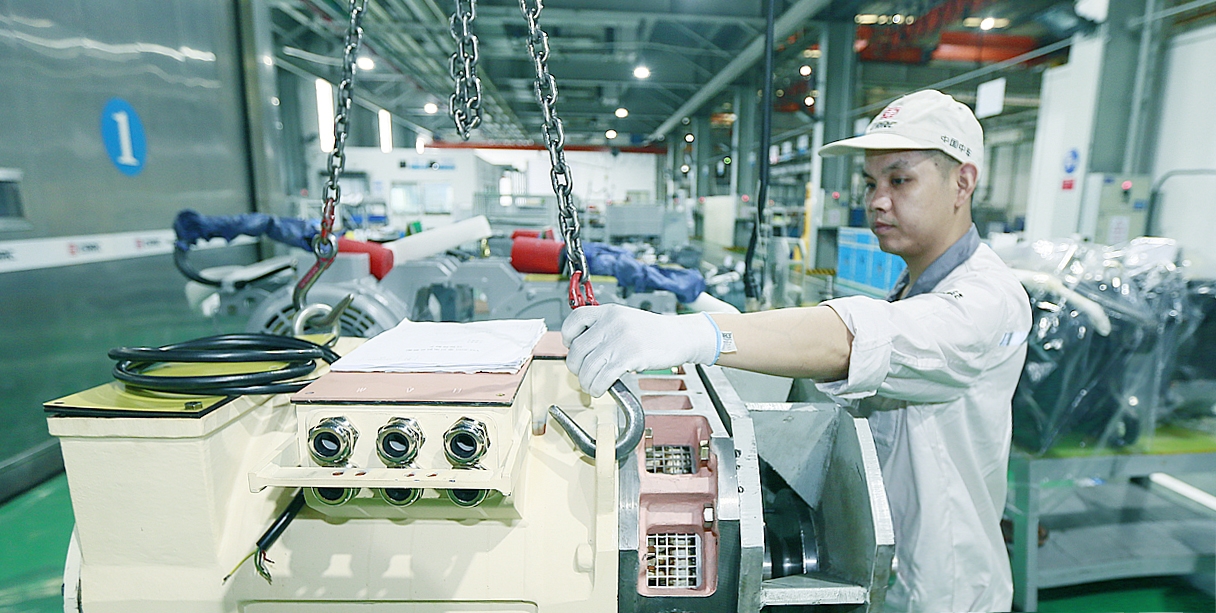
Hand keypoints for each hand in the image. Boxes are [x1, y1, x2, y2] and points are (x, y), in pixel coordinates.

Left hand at [561, 304, 717, 396]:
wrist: (680, 336)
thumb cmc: (654, 331)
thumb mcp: (626, 319)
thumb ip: (604, 328)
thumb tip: (581, 348)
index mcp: (609, 311)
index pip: (575, 319)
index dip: (568, 336)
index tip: (571, 346)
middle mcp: (612, 323)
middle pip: (577, 349)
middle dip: (576, 367)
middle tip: (583, 373)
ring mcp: (621, 339)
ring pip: (588, 367)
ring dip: (586, 382)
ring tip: (592, 385)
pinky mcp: (630, 356)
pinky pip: (603, 377)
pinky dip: (597, 387)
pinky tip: (600, 389)